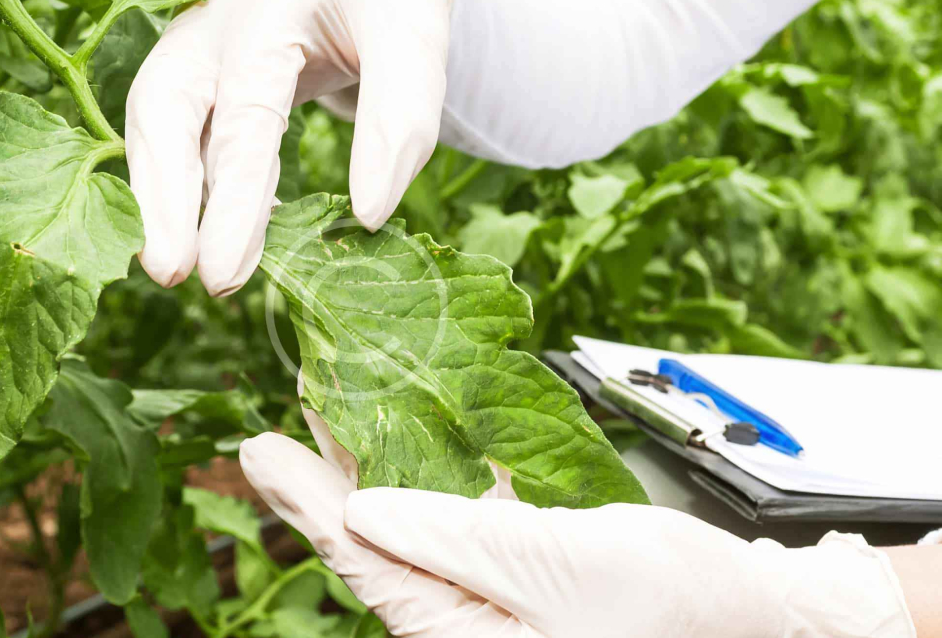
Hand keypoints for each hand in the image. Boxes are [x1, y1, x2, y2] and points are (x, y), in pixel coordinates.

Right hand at [125, 0, 450, 295]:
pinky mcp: (212, 72)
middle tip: (171, 275)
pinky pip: (187, 129)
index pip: (242, 119)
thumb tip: (368, 216)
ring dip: (162, 197)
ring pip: (160, 123)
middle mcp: (216, 30)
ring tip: (176, 268)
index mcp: (265, 18)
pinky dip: (191, 181)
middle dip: (161, 200)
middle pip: (163, 112)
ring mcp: (204, 48)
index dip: (232, 203)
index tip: (223, 273)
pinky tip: (222, 229)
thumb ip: (398, 119)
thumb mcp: (413, 34)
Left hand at [240, 429, 916, 637]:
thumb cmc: (669, 605)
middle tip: (300, 400)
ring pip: (414, 515)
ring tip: (344, 401)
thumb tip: (360, 510)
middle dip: (332, 468)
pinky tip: (420, 428)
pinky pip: (463, 513)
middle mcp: (463, 614)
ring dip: (380, 456)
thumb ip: (451, 539)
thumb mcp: (552, 565)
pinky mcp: (526, 563)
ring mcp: (493, 588)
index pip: (358, 556)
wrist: (758, 615)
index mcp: (456, 628)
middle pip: (376, 533)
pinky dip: (436, 467)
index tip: (258, 448)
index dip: (303, 498)